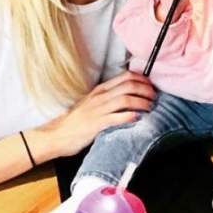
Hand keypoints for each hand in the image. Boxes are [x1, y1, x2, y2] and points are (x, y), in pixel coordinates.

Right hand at [40, 71, 155, 157]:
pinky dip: (129, 116)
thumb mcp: (93, 103)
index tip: (151, 85)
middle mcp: (100, 97)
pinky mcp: (96, 124)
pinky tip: (137, 118)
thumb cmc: (77, 121)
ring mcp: (98, 110)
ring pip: (125, 99)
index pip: (125, 77)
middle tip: (154, 96)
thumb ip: (109, 98)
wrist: (57, 135)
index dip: (142, 79)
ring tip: (150, 107)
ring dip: (141, 102)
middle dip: (145, 89)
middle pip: (129, 86)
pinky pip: (116, 117)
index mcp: (101, 90)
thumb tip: (130, 95)